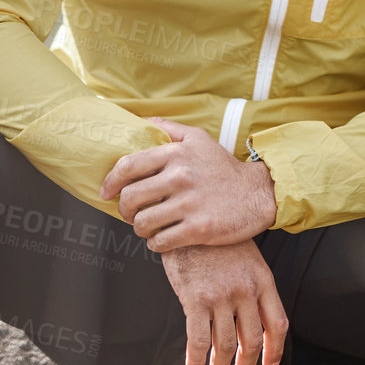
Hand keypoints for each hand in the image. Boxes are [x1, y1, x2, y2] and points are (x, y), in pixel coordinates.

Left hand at [99, 118, 277, 250]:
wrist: (258, 193)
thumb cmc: (224, 168)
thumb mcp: (200, 139)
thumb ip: (170, 129)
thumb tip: (142, 121)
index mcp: (177, 153)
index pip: (128, 166)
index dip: (110, 181)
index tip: (106, 192)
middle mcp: (181, 176)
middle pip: (130, 198)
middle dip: (125, 210)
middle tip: (131, 213)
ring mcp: (190, 204)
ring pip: (142, 223)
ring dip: (140, 229)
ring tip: (149, 226)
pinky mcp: (199, 228)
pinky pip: (160, 242)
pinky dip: (156, 243)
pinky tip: (163, 238)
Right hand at [160, 241, 287, 364]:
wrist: (189, 220)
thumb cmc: (216, 241)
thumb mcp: (246, 258)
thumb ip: (253, 286)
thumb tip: (254, 320)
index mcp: (263, 280)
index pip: (278, 324)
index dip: (274, 350)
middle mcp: (246, 290)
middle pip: (253, 340)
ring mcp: (221, 295)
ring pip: (226, 345)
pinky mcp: (195, 299)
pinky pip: (198, 341)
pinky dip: (196, 363)